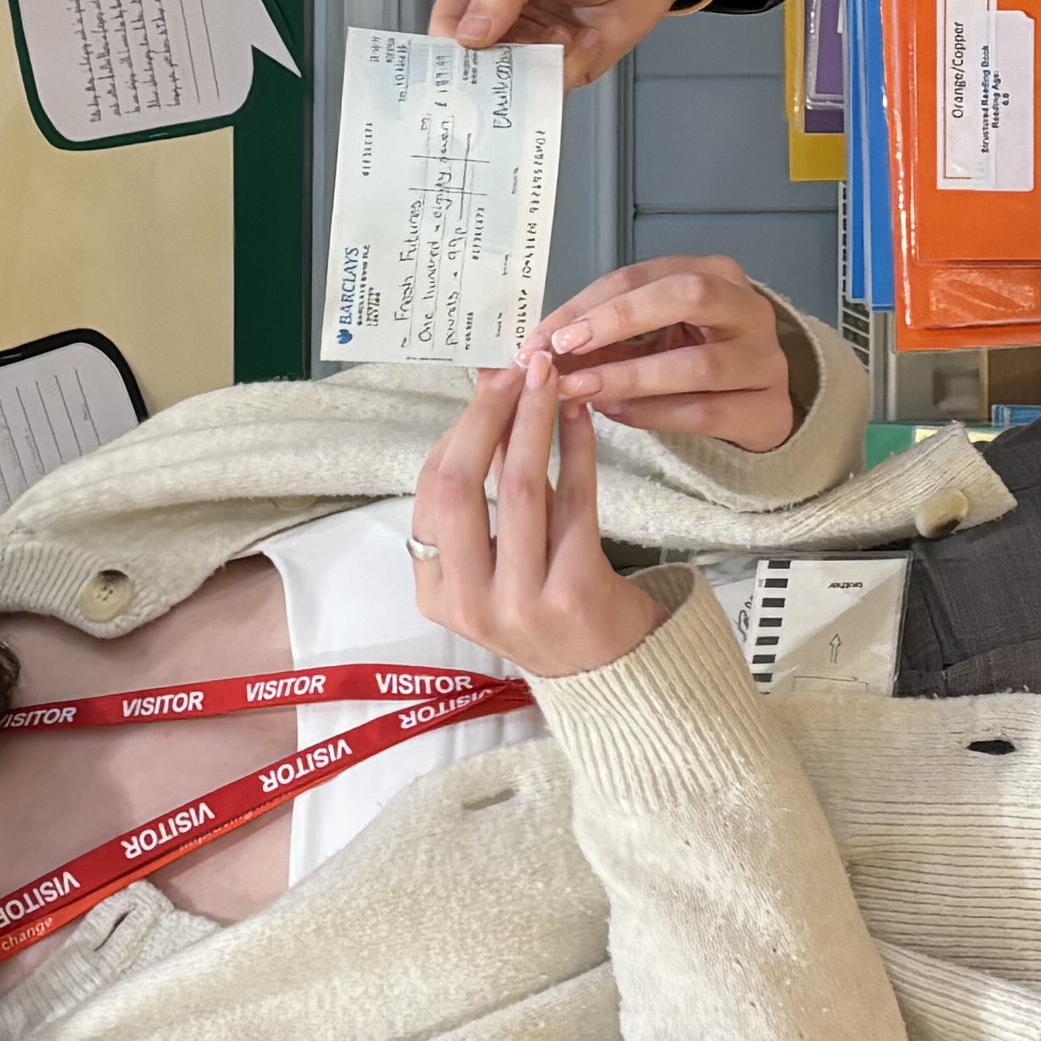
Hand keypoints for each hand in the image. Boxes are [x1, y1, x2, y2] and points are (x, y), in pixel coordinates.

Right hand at [409, 362, 665, 677]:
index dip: (459, 430)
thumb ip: (491, 481)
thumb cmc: (544, 599)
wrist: (608, 670)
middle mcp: (469, 601)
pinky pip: (575, 503)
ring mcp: (520, 603)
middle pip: (463, 488)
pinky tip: (580, 415)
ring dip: (534, 422)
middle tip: (515, 370)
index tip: (488, 384)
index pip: (432, 493)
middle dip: (487, 418)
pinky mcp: (575, 593)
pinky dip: (577, 450)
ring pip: (521, 491)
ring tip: (550, 378)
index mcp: (436, 591)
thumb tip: (492, 387)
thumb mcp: (499, 552)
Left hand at [536, 256, 804, 454]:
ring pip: (698, 364)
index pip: (643, 276)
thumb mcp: (653, 335)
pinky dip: (655, 414)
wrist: (757, 404)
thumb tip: (540, 349)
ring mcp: (764, 360)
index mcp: (714, 274)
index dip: (589, 304)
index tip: (545, 335)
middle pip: (688, 296)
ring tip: (583, 390)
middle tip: (566, 349)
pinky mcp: (768, 409)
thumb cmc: (696, 356)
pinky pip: (706, 412)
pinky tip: (617, 414)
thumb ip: (605, 338)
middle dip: (619, 320)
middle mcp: (747, 308)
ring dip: (631, 378)